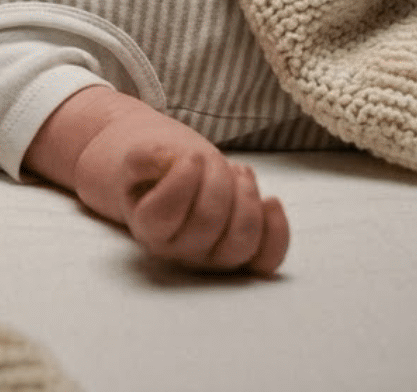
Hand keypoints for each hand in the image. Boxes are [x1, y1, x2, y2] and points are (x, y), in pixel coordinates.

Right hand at [110, 143, 289, 274]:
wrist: (173, 186)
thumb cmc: (158, 173)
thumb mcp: (140, 159)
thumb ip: (142, 157)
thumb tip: (167, 159)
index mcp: (149, 229)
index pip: (164, 215)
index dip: (182, 181)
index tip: (190, 157)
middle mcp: (181, 253)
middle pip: (207, 221)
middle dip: (216, 178)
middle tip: (211, 158)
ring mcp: (215, 260)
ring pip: (240, 242)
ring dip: (246, 197)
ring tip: (238, 172)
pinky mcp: (244, 258)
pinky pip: (266, 260)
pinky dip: (277, 231)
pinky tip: (271, 201)